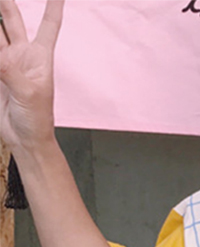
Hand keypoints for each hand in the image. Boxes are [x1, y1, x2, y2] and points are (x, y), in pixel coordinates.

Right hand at [0, 0, 63, 151]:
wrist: (24, 139)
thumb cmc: (37, 120)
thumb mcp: (29, 94)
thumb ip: (12, 73)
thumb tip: (0, 59)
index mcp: (39, 57)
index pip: (48, 26)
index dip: (53, 7)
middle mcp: (21, 55)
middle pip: (12, 19)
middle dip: (5, 3)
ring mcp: (4, 62)